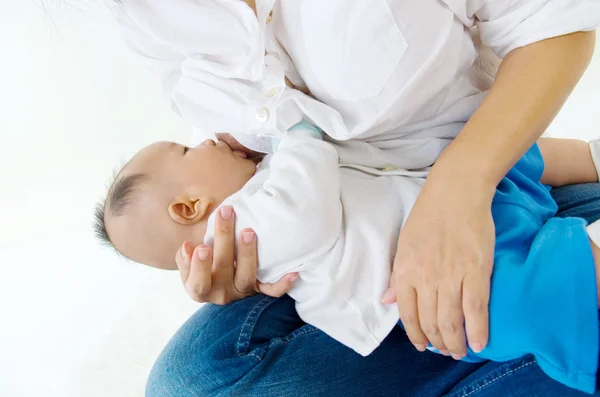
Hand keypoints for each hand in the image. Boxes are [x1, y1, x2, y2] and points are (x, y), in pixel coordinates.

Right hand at [175, 205, 297, 304]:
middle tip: (225, 214)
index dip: (198, 267)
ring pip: (247, 277)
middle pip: (222, 269)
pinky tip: (293, 272)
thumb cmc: (205, 267)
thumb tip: (187, 246)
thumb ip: (186, 257)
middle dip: (223, 240)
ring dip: (247, 254)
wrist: (224, 288)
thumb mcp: (190, 265)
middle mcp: (222, 294)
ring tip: (248, 231)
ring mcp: (243, 292)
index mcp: (201, 289)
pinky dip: (283, 283)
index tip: (201, 246)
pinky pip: (273, 291)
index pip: (198, 283)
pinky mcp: (260, 291)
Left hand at [383, 179, 494, 358]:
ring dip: (455, 342)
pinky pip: (475, 309)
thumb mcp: (404, 244)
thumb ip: (398, 275)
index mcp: (406, 270)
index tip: (423, 345)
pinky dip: (477, 330)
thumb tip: (387, 300)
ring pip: (451, 321)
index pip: (407, 314)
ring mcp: (451, 276)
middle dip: (437, 342)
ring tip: (459, 351)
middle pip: (430, 322)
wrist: (455, 191)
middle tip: (445, 350)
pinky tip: (478, 343)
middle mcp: (426, 278)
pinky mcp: (476, 271)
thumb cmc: (428, 215)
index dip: (416, 334)